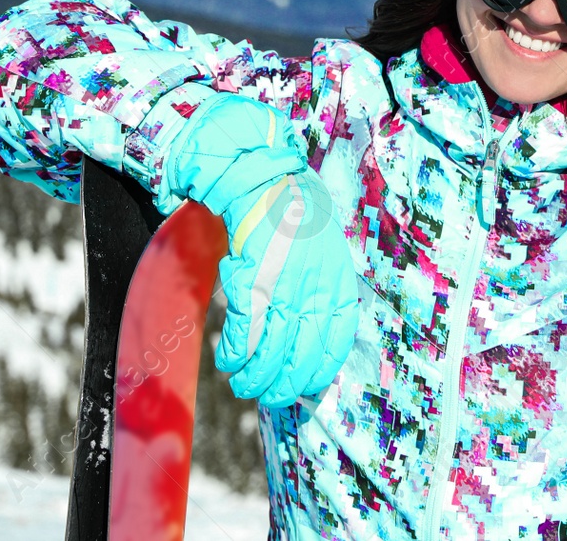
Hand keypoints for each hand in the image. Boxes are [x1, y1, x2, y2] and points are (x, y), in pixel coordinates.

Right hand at [163, 93, 358, 407]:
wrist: (258, 171)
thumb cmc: (289, 209)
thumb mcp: (321, 246)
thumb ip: (320, 283)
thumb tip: (312, 324)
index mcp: (335, 274)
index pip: (337, 335)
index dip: (321, 367)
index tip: (308, 385)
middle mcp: (315, 282)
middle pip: (304, 350)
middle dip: (285, 383)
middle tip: (269, 396)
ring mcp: (284, 280)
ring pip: (274, 348)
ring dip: (256, 376)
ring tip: (243, 386)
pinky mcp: (253, 275)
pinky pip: (247, 329)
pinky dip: (237, 353)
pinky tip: (229, 362)